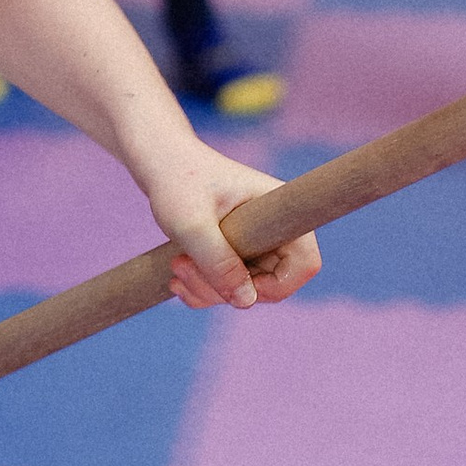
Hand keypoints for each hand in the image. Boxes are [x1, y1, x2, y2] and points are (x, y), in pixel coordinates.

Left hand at [146, 141, 320, 310]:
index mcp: (278, 211)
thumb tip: (247, 301)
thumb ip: (218, 262)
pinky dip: (203, 290)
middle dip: (224, 289)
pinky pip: (229, 287)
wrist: (159, 163)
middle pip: (269, 284)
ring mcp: (255, 242)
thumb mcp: (192, 224)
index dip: (276, 285)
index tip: (232, 284)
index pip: (305, 263)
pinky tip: (177, 278)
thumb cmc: (177, 182)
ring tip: (176, 266)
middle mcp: (274, 228)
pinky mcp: (236, 252)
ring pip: (244, 289)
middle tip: (181, 267)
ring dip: (207, 290)